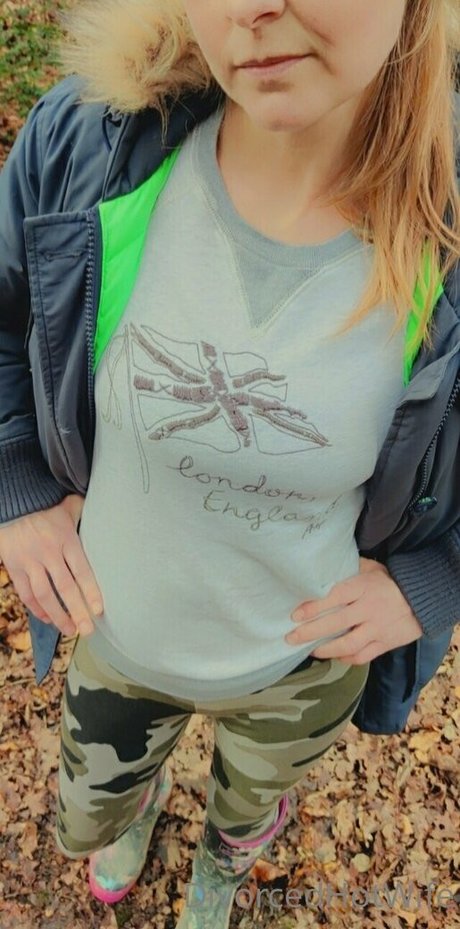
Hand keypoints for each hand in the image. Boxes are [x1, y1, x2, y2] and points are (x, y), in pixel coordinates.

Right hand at [0, 495, 102, 637]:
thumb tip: (107, 512)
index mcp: (66, 539)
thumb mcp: (68, 507)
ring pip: (44, 595)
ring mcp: (30, 561)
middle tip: (87, 630)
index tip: (99, 610)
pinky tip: (48, 618)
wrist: (12, 504)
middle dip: (77, 611)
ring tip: (70, 629)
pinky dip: (37, 608)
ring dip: (57, 615)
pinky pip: (26, 593)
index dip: (90, 592)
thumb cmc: (45, 507)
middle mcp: (48, 553)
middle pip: (65, 588)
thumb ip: (85, 514)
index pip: (82, 570)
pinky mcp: (15, 567)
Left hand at [285, 557, 422, 663]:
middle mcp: (369, 609)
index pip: (335, 597)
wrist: (424, 598)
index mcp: (364, 588)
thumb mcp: (372, 568)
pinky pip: (363, 656)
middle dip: (310, 632)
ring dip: (326, 650)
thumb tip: (323, 568)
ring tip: (309, 650)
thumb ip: (349, 569)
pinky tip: (335, 657)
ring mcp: (378, 629)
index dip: (314, 607)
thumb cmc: (392, 581)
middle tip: (291, 637)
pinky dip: (347, 658)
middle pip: (336, 624)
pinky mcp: (386, 643)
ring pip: (348, 644)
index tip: (295, 614)